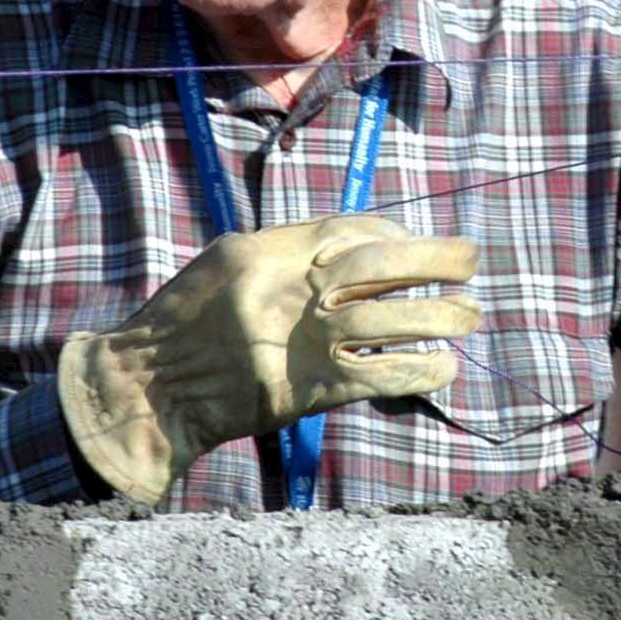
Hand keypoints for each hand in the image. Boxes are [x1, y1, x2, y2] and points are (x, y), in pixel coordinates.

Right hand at [58, 214, 479, 503]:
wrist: (148, 390)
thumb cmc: (186, 325)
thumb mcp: (225, 267)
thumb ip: (285, 255)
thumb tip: (352, 247)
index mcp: (264, 252)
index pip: (346, 229)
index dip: (392, 232)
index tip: (415, 242)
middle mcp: (284, 290)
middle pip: (377, 265)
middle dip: (433, 259)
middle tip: (472, 259)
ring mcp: (295, 341)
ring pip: (386, 322)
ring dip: (438, 317)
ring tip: (471, 314)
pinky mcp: (304, 390)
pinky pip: (376, 377)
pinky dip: (417, 371)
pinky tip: (445, 367)